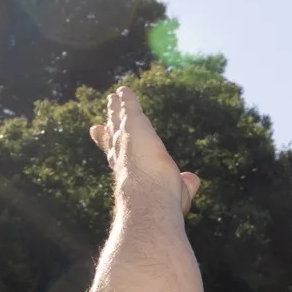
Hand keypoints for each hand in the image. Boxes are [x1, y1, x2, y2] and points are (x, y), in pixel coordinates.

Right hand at [89, 87, 198, 214]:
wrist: (150, 194)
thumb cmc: (161, 200)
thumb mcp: (177, 192)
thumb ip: (184, 185)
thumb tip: (192, 179)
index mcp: (128, 172)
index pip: (118, 161)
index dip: (111, 154)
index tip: (106, 151)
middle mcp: (121, 155)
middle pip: (113, 139)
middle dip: (108, 130)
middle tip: (98, 126)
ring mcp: (125, 138)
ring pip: (118, 120)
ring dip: (116, 109)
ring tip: (113, 100)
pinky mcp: (134, 124)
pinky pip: (129, 107)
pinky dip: (127, 98)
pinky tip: (125, 90)